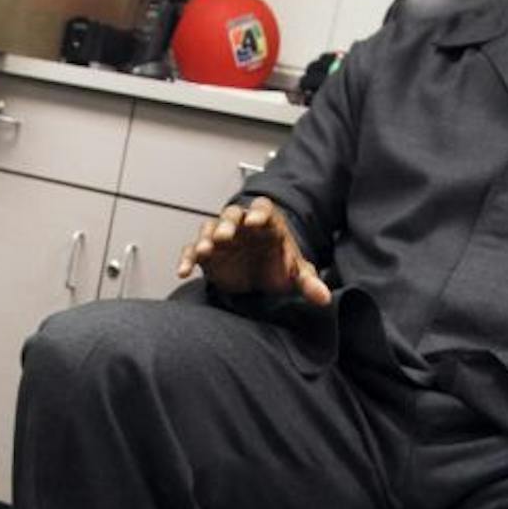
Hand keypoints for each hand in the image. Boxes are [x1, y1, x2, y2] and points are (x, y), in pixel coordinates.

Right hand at [177, 196, 331, 305]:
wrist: (261, 275)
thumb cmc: (279, 266)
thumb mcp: (297, 274)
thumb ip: (310, 283)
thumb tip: (324, 299)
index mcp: (266, 224)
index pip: (263, 210)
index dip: (259, 214)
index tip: (256, 222)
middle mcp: (241, 227)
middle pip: (232, 215)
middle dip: (228, 224)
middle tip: (226, 235)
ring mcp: (222, 238)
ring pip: (209, 229)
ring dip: (206, 238)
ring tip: (204, 250)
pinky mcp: (207, 254)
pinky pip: (192, 251)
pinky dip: (186, 258)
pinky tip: (183, 271)